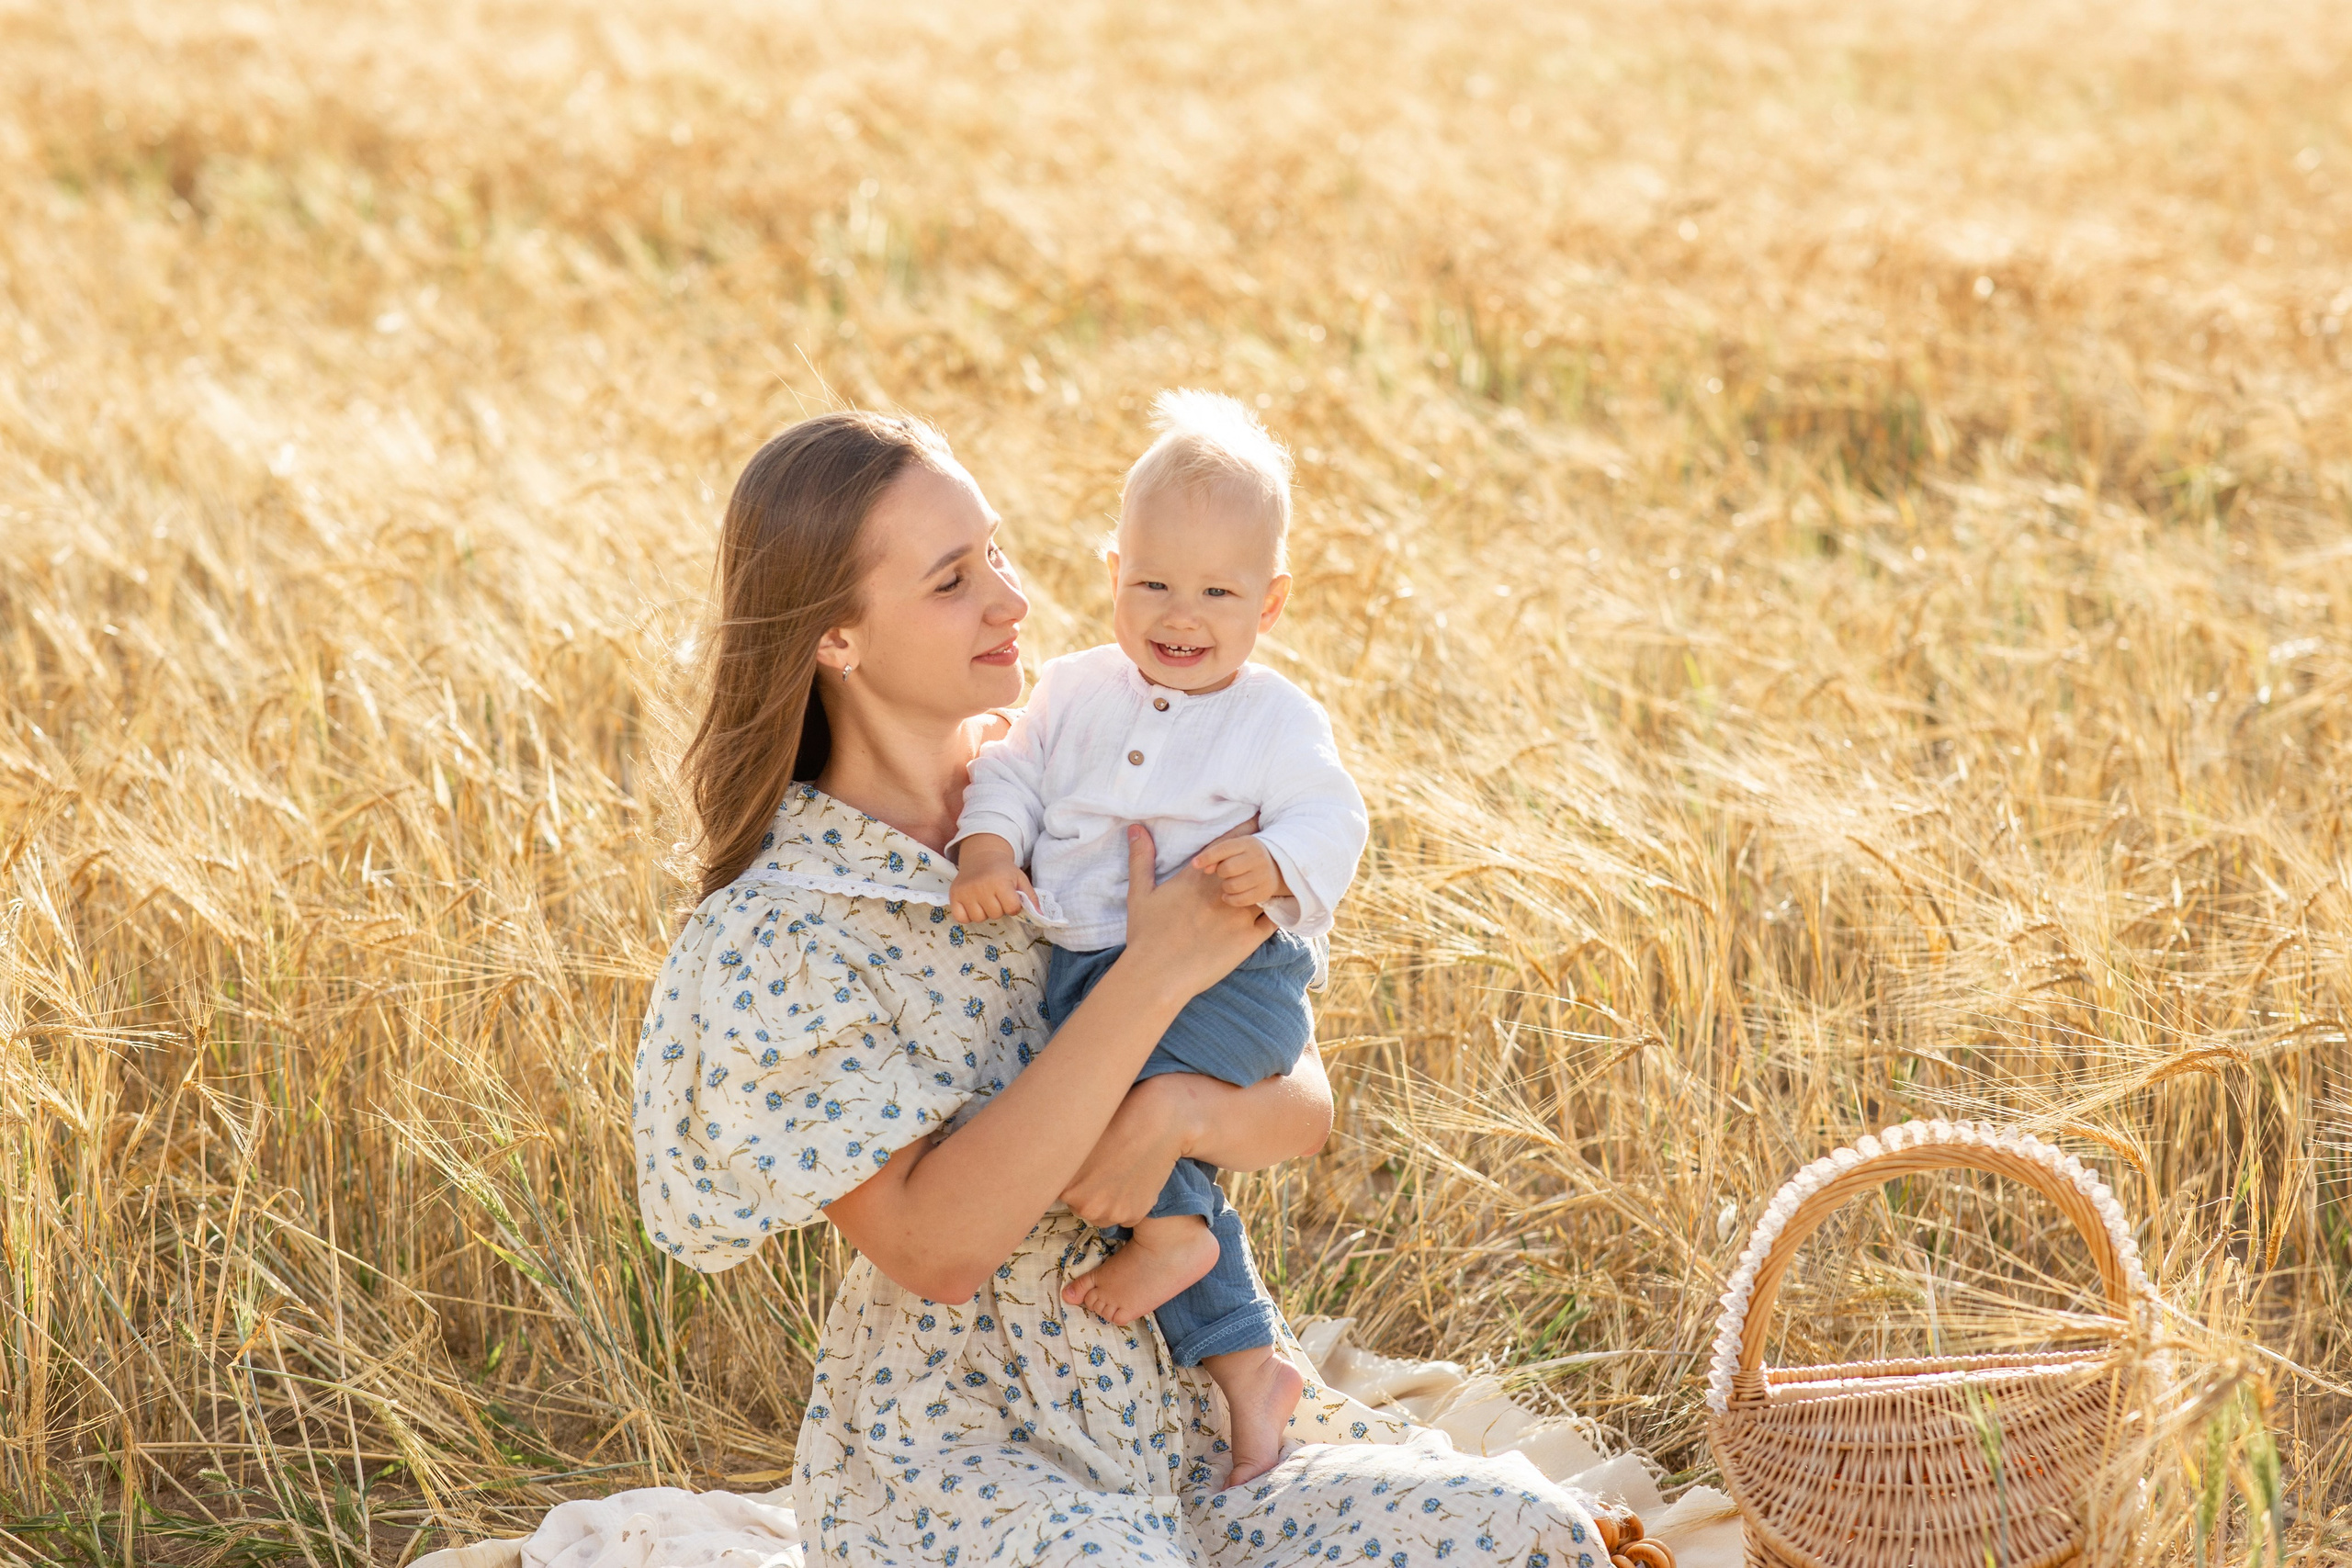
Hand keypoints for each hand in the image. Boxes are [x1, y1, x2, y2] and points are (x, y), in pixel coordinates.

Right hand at [949, 834, 1032, 921]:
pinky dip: (967, 915)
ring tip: (985, 899)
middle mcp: (981, 886)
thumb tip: (1040, 915)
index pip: (1011, 909)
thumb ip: (1031, 898)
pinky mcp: (954, 895)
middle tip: (996, 896)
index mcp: (1000, 882)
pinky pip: (961, 918)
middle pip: (995, 914)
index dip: (1013, 905)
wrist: (981, 856)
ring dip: (984, 912)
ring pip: (978, 918)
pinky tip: (972, 904)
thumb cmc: (1003, 871)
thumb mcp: (1020, 879)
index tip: (1010, 896)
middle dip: (998, 908)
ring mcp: (966, 892)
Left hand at [1060, 1075, 1199, 1227]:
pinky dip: (1128, 1204)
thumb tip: (1052, 1175)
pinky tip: (1134, 1180)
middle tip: (1103, 1169)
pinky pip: (1125, 1218)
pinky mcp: (1133, 1215)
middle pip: (1081, 1207)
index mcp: (1064, 1187)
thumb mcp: (1077, 1142)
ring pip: (1103, 1215)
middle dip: (1088, 1194)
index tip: (1083, 1168)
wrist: (1154, 1122)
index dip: (1070, 1181)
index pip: (1057, 1195)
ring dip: (1107, 1202)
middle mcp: (1084, 1205)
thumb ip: (1064, 1167)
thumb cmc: (1113, 1122)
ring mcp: (1110, 1213)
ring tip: (1119, 1173)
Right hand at [1118, 825, 1273, 1007]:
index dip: (1245, 831)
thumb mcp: (1139, 894)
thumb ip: (1141, 859)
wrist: (1158, 974)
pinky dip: (1278, 909)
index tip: (1258, 818)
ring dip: (1273, 881)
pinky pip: (1274, 918)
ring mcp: (1238, 915)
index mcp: (1199, 877)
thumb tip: (1135, 828)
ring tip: (1284, 875)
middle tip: (1277, 847)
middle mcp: (1223, 891)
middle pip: (1254, 861)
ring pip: (1267, 888)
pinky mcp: (1248, 939)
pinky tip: (1282, 906)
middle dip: (1264, 853)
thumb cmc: (1146, 935)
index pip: (1229, 845)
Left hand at [1191, 834, 1288, 907]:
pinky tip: (1230, 894)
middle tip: (1225, 872)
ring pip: (1232, 886)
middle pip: (1227, 869)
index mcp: (1248, 843)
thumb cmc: (1246, 856)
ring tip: (1231, 881)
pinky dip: (1230, 899)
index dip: (1206, 857)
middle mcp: (1258, 858)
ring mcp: (1263, 876)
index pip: (1223, 849)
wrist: (1278, 866)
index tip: (1194, 864)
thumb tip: (1202, 867)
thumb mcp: (1234, 848)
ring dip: (1225, 886)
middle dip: (1220, 872)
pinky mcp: (1264, 892)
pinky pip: (1239, 900)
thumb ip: (1216, 854)